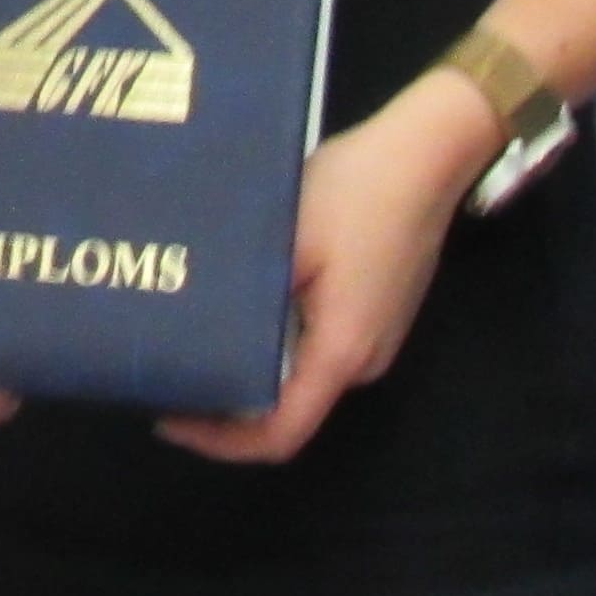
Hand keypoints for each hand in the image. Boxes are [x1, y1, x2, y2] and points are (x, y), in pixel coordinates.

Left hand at [158, 77, 491, 464]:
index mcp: (341, 353)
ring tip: (192, 336)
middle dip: (225, 400)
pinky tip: (240, 307)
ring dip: (249, 366)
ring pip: (301, 374)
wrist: (426, 153)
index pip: (279, 434)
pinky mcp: (375, 312)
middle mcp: (363, 361)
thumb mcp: (283, 240)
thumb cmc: (354, 193)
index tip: (169, 418)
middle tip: (169, 369)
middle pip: (288, 408)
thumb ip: (245, 297)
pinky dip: (274, 341)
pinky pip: (318, 345)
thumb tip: (191, 336)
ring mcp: (374, 338)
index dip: (220, 442)